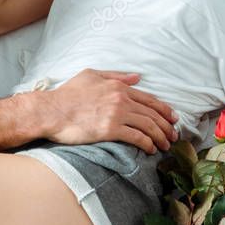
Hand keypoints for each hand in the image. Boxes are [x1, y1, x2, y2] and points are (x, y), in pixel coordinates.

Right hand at [41, 68, 178, 154]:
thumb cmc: (67, 94)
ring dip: (160, 137)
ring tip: (165, 145)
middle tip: (174, 136)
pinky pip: (137, 137)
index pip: (149, 99)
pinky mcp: (110, 130)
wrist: (50, 111)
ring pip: (148, 126)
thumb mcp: (92, 75)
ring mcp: (117, 114)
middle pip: (153, 113)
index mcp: (118, 86)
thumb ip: (116, 76)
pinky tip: (151, 149)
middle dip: (167, 126)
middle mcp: (121, 99)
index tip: (173, 119)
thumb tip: (137, 77)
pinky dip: (148, 144)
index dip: (164, 110)